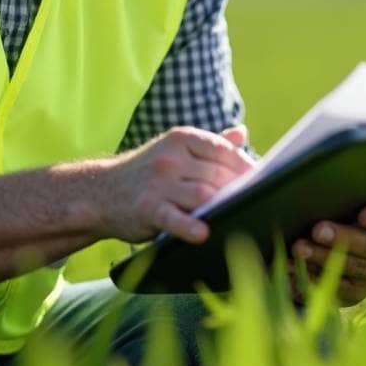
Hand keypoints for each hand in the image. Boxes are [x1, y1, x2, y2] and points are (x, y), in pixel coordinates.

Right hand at [96, 125, 251, 244]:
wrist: (99, 191)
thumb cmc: (146, 173)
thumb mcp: (174, 151)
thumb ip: (209, 144)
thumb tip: (242, 133)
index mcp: (181, 139)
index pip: (223, 150)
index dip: (247, 167)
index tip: (266, 182)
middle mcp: (170, 157)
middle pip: (217, 174)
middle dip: (240, 190)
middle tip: (259, 205)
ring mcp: (158, 182)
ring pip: (202, 193)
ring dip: (223, 206)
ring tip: (241, 217)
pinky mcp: (147, 208)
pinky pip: (173, 217)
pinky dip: (189, 225)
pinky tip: (203, 233)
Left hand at [289, 201, 365, 304]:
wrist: (348, 235)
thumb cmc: (351, 202)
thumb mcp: (357, 195)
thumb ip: (351, 191)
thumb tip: (321, 185)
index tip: (363, 214)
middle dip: (343, 237)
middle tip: (317, 229)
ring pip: (354, 268)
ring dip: (323, 257)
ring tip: (299, 247)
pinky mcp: (359, 292)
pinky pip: (339, 288)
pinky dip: (315, 277)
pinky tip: (295, 267)